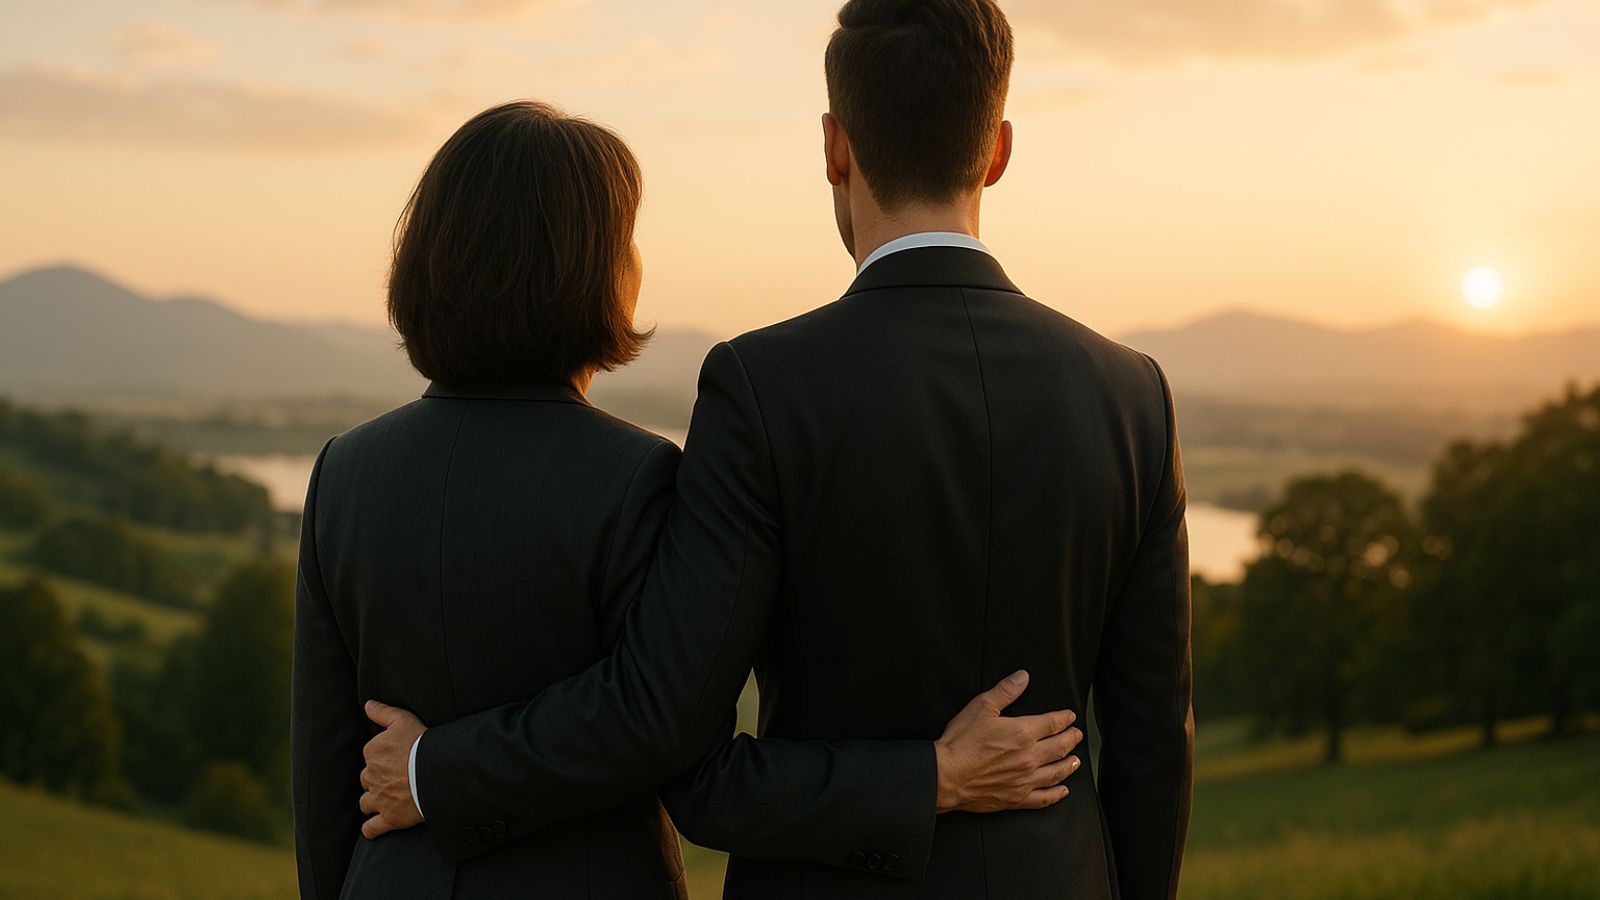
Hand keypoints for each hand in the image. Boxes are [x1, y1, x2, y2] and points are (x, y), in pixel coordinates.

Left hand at [359, 700, 427, 839]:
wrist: (436, 773)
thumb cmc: (422, 743)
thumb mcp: (403, 720)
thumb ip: (383, 712)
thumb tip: (367, 705)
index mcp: (372, 752)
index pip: (371, 755)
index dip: (383, 757)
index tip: (396, 758)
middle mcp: (371, 776)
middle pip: (367, 779)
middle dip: (377, 780)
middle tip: (395, 778)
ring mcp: (379, 799)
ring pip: (366, 802)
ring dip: (372, 801)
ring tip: (385, 800)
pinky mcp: (389, 818)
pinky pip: (371, 828)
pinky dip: (371, 829)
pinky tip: (372, 828)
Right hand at [933, 670, 1082, 813]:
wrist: (945, 776)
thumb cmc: (961, 741)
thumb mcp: (981, 707)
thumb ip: (1005, 691)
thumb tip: (1023, 677)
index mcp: (1023, 733)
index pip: (1053, 723)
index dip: (1064, 718)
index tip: (1070, 716)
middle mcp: (1029, 758)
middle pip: (1060, 748)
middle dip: (1072, 739)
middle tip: (1077, 735)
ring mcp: (1025, 780)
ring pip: (1056, 773)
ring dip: (1069, 765)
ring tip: (1076, 761)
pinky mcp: (1016, 798)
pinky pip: (1043, 798)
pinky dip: (1056, 795)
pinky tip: (1062, 791)